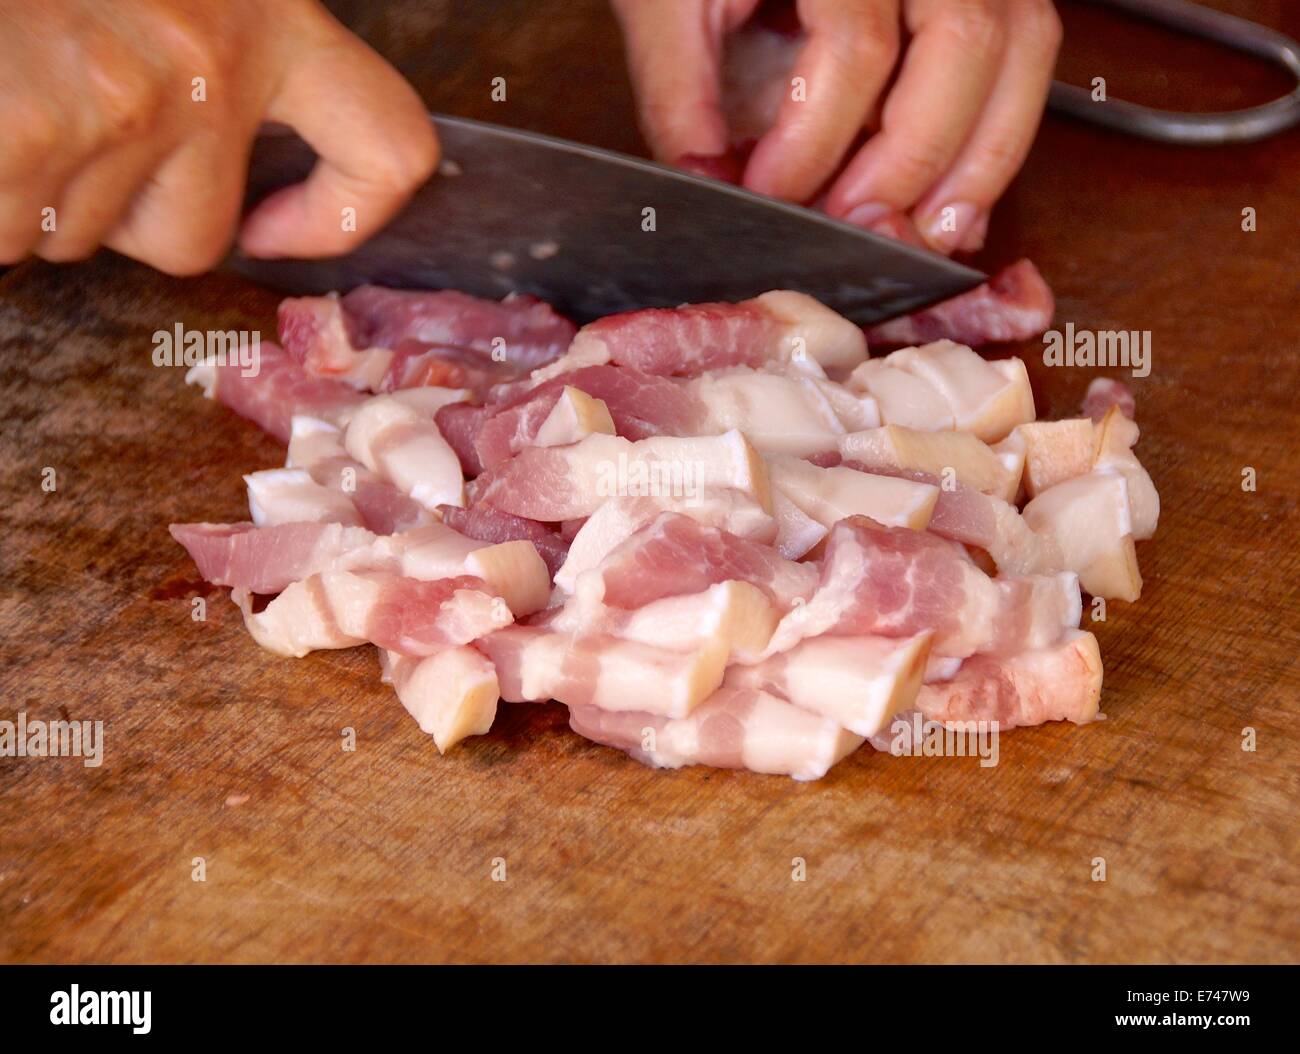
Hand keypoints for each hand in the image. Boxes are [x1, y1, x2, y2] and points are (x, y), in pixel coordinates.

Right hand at [0, 0, 437, 273]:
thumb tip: (252, 198)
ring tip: (14, 93)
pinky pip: (11, 233)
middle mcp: (213, 60)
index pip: (387, 148)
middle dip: (120, 214)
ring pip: (87, 238)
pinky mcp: (34, 126)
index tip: (274, 230)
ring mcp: (124, 96)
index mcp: (268, 14)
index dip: (343, 215)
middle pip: (194, 235)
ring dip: (38, 198)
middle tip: (61, 123)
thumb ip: (214, 56)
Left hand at [613, 0, 1062, 253]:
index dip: (815, 141)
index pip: (857, 44)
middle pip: (966, 43)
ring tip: (923, 236)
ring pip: (1021, 50)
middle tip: (857, 228)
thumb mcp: (670, 1)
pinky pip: (1025, 58)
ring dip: (979, 163)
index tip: (770, 195)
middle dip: (913, 162)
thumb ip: (680, 89)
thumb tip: (705, 183)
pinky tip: (949, 203)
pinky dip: (995, 139)